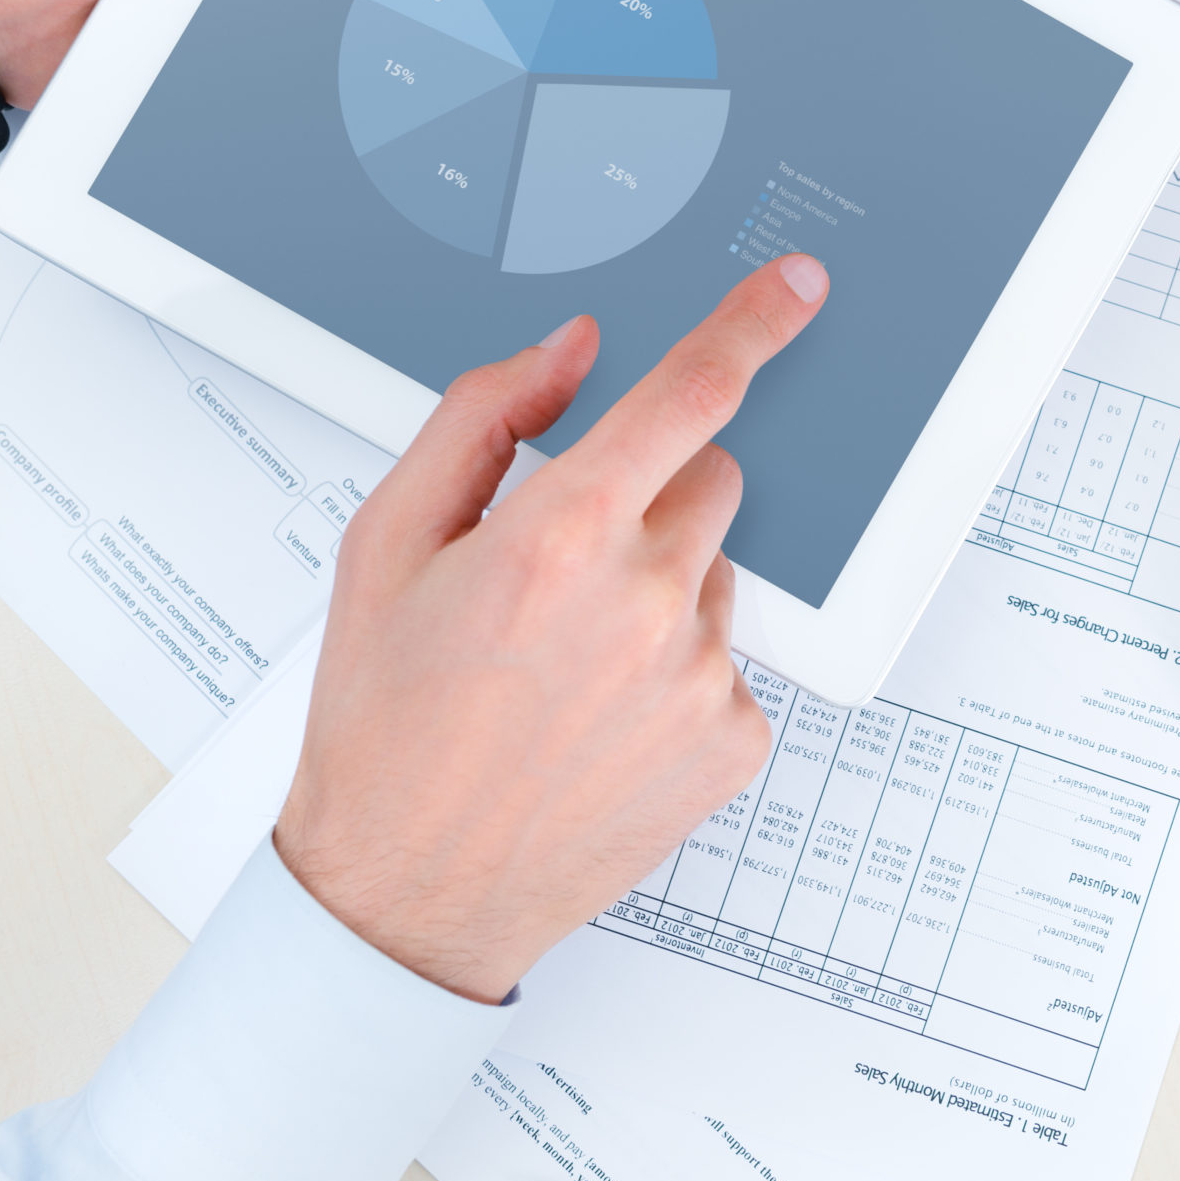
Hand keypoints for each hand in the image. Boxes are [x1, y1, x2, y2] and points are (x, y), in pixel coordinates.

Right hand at [273, 254, 831, 1002]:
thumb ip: (482, 417)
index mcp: (561, 538)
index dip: (751, 325)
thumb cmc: (383, 724)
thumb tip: (570, 351)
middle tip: (563, 568)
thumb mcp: (386, 545)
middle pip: (710, 479)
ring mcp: (702, 677)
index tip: (797, 286)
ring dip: (661, 591)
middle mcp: (647, 602)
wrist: (406, 894)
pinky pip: (729, 661)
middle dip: (649, 496)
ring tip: (565, 666)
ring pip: (716, 573)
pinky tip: (599, 717)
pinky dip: (678, 673)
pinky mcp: (734, 743)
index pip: (688, 395)